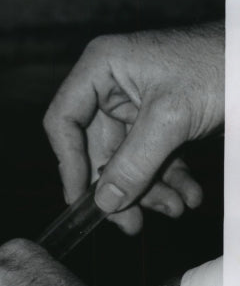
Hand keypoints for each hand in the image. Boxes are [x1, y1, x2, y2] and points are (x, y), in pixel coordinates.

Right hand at [43, 21, 223, 234]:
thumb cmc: (222, 63)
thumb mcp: (172, 118)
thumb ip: (134, 163)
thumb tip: (104, 203)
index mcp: (102, 69)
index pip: (64, 121)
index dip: (69, 163)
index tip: (82, 199)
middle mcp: (112, 86)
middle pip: (98, 150)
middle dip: (122, 188)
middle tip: (132, 222)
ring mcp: (135, 103)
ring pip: (127, 160)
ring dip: (150, 190)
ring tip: (174, 208)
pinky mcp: (159, 117)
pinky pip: (151, 156)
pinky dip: (168, 178)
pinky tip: (187, 195)